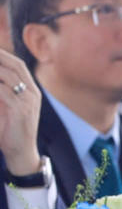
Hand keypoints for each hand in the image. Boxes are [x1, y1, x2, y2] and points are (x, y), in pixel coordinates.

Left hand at [0, 49, 41, 174]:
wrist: (21, 153)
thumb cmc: (10, 131)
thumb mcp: (7, 108)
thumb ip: (1, 93)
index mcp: (31, 91)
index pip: (18, 65)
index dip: (3, 55)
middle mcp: (32, 94)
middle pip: (15, 67)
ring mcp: (28, 102)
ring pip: (8, 77)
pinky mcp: (20, 111)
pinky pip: (3, 92)